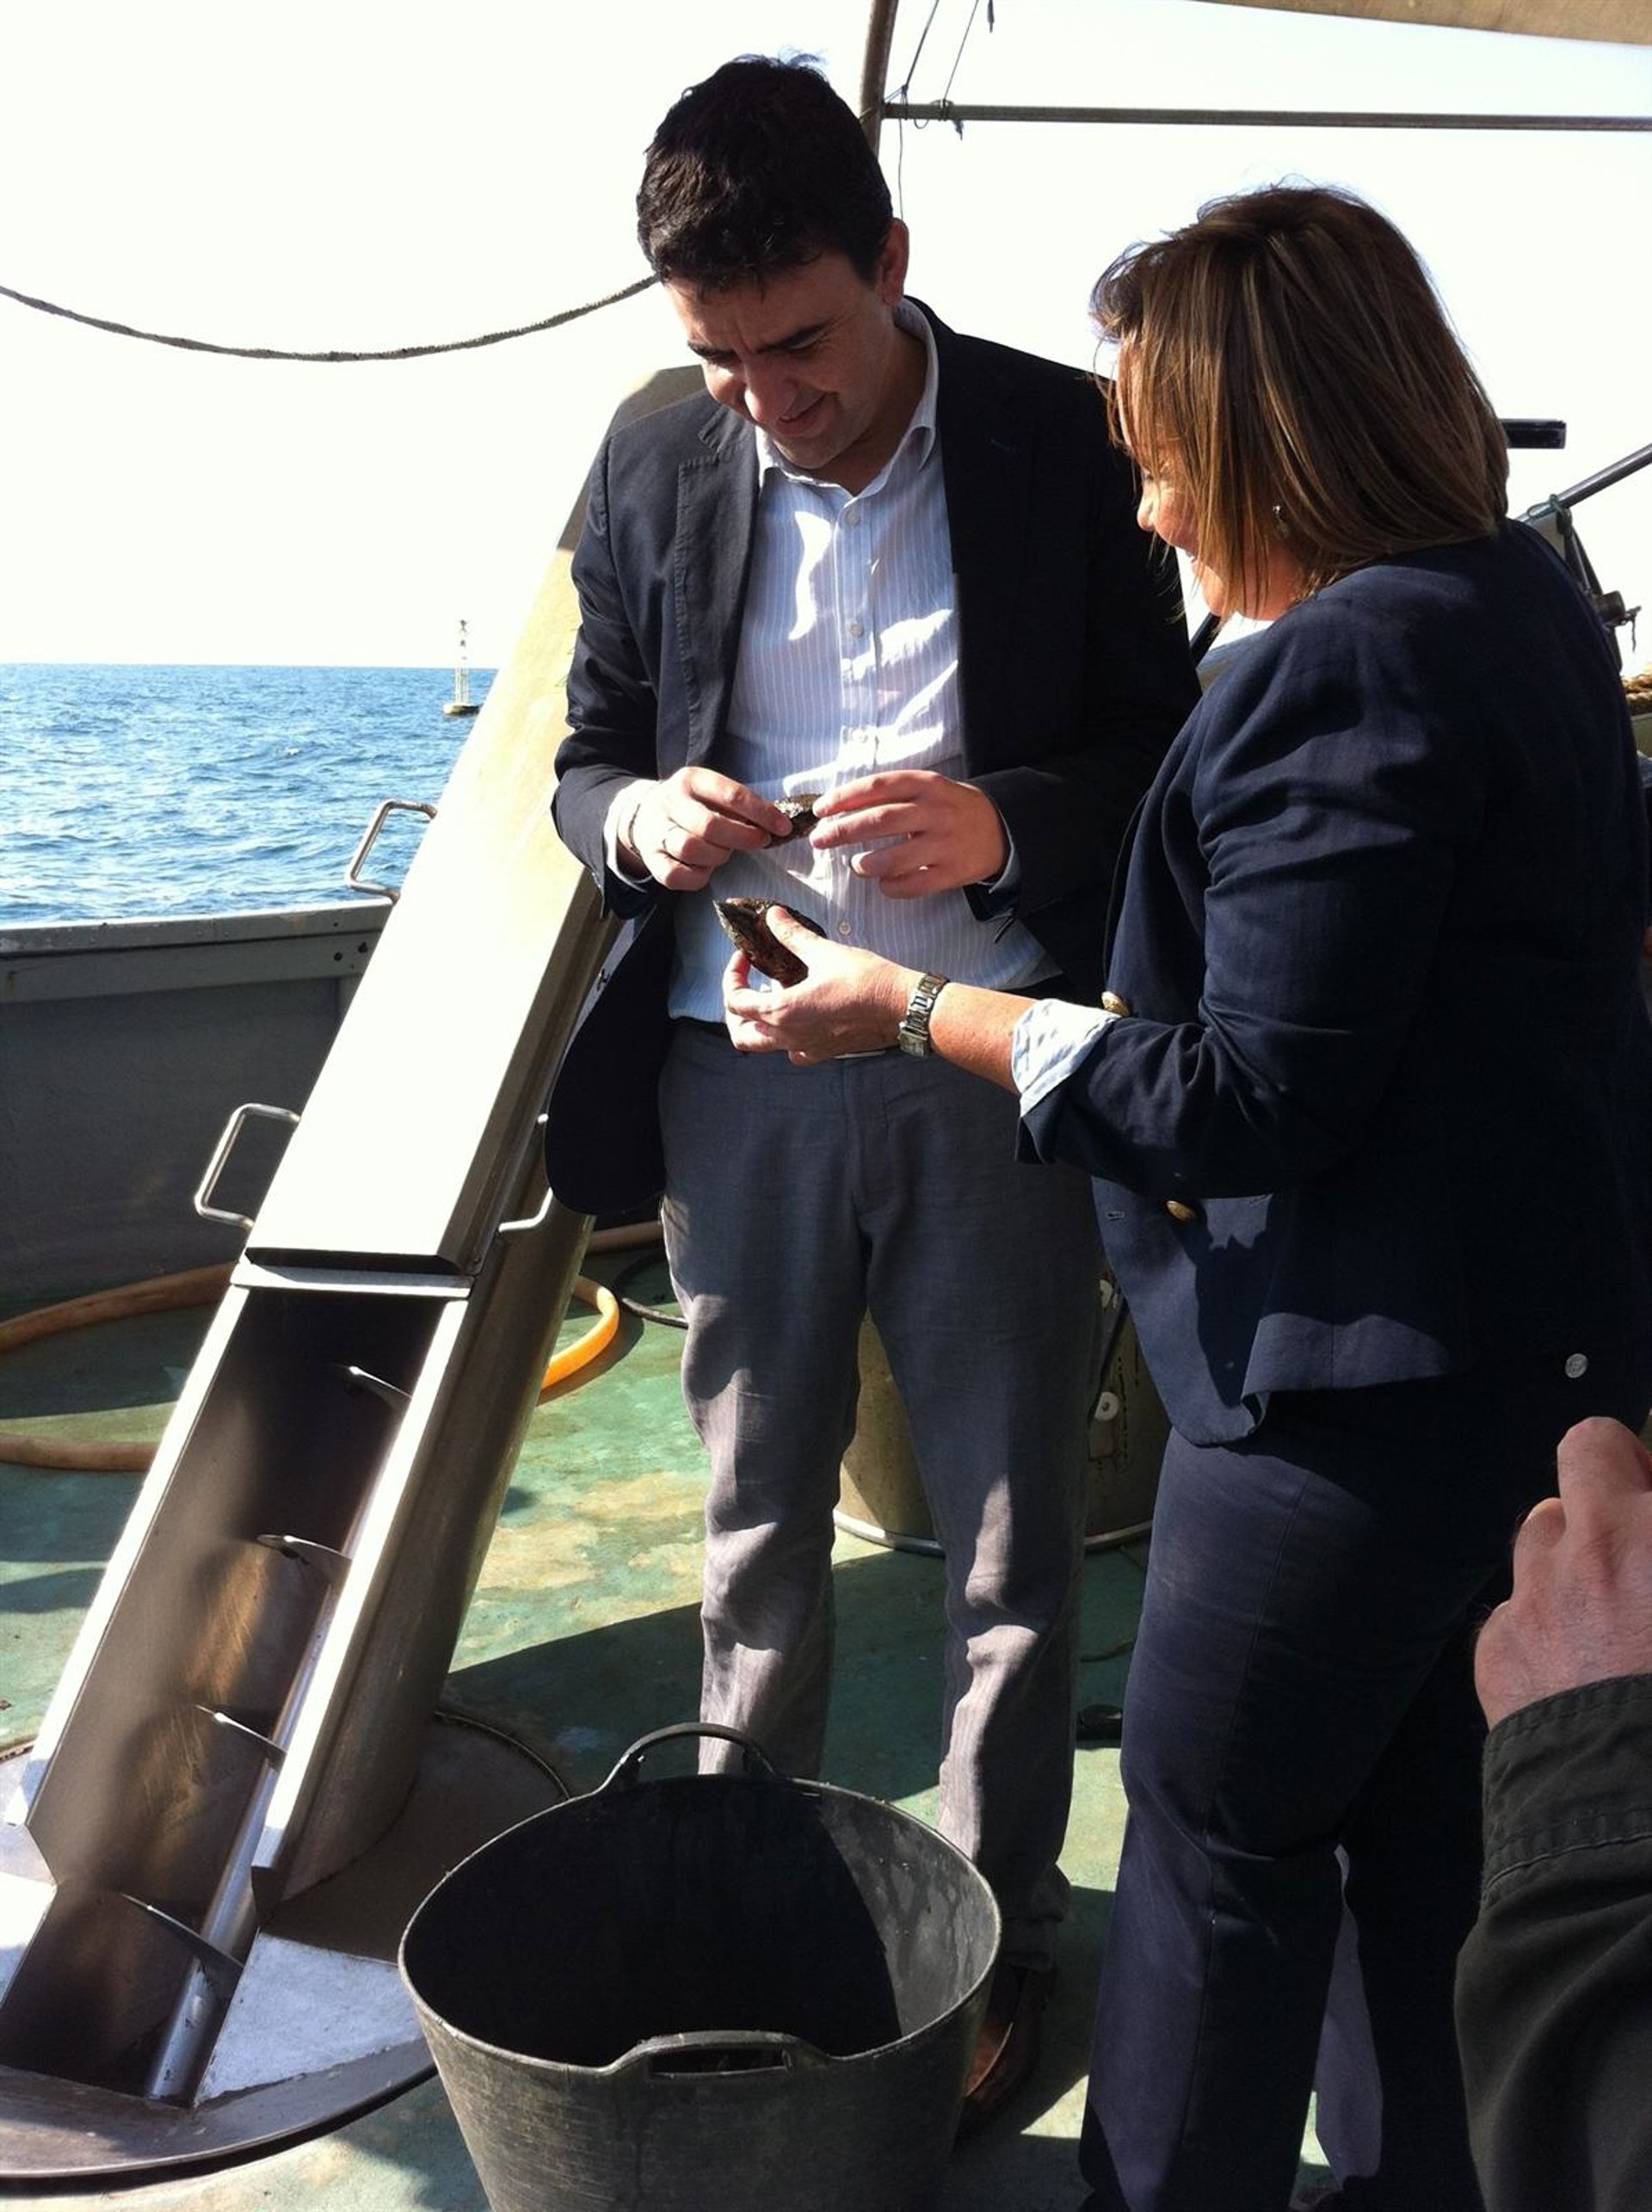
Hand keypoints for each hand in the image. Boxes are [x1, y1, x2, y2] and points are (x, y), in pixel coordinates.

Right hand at [621, 768, 791, 891]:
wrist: (644, 815)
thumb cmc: (694, 806)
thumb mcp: (712, 793)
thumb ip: (740, 806)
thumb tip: (777, 824)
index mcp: (692, 780)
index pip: (731, 795)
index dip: (761, 813)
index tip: (783, 828)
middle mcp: (671, 802)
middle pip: (710, 825)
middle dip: (742, 838)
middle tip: (760, 841)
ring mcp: (657, 831)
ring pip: (690, 848)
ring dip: (717, 856)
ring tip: (724, 853)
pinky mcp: (652, 859)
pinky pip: (677, 875)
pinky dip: (698, 877)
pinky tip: (705, 869)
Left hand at [722, 909, 913, 1061]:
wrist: (901, 1008)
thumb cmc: (866, 981)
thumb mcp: (824, 951)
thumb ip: (792, 935)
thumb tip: (773, 916)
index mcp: (782, 1012)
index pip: (735, 1000)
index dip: (733, 975)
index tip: (745, 956)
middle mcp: (788, 1037)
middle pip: (741, 1033)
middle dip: (736, 1009)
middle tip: (747, 984)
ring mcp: (805, 1048)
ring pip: (764, 1045)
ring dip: (757, 1024)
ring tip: (771, 996)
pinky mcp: (823, 1052)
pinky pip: (792, 1051)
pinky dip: (785, 1036)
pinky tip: (797, 1015)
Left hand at [810, 771, 1007, 898]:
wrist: (1001, 828)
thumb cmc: (949, 808)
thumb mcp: (927, 789)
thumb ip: (891, 795)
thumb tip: (839, 809)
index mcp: (926, 784)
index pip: (878, 786)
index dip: (845, 798)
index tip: (820, 810)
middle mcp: (936, 811)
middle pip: (880, 820)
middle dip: (843, 831)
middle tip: (819, 840)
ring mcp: (946, 843)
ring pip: (896, 857)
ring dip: (867, 864)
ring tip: (856, 866)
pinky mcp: (953, 871)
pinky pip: (915, 884)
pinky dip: (892, 887)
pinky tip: (883, 884)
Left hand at [1475, 1416, 1651, 1728]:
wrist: (1647, 1836)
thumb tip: (1648, 1566)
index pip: (1625, 1452)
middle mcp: (1605, 1543)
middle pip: (1593, 1450)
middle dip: (1617, 1472)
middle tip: (1644, 1519)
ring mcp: (1541, 1592)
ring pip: (1542, 1527)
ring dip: (1574, 1549)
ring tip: (1611, 1605)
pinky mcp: (1499, 1649)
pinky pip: (1514, 1609)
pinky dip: (1543, 1627)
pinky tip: (1577, 1672)